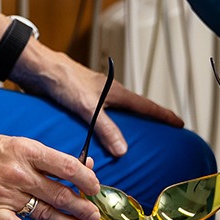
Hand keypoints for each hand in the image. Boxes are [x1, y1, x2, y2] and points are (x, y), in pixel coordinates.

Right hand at [0, 128, 102, 219]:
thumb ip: (44, 156)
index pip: (67, 166)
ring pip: (44, 213)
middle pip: (60, 194)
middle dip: (83, 206)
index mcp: (26, 150)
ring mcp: (4, 194)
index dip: (87, 179)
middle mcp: (18, 173)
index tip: (95, 187)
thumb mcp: (16, 142)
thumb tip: (78, 166)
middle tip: (95, 214)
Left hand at [22, 51, 183, 159]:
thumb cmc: (63, 79)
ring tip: (134, 140)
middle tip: (161, 134)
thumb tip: (123, 150)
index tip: (180, 123)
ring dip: (125, 126)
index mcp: (114, 92)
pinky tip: (99, 138)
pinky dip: (104, 128)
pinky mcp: (79, 102)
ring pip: (116, 114)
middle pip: (134, 109)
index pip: (146, 106)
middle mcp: (107, 93)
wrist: (39, 69)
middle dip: (148, 121)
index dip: (163, 115)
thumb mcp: (87, 107)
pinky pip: (99, 118)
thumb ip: (105, 128)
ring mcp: (93, 97)